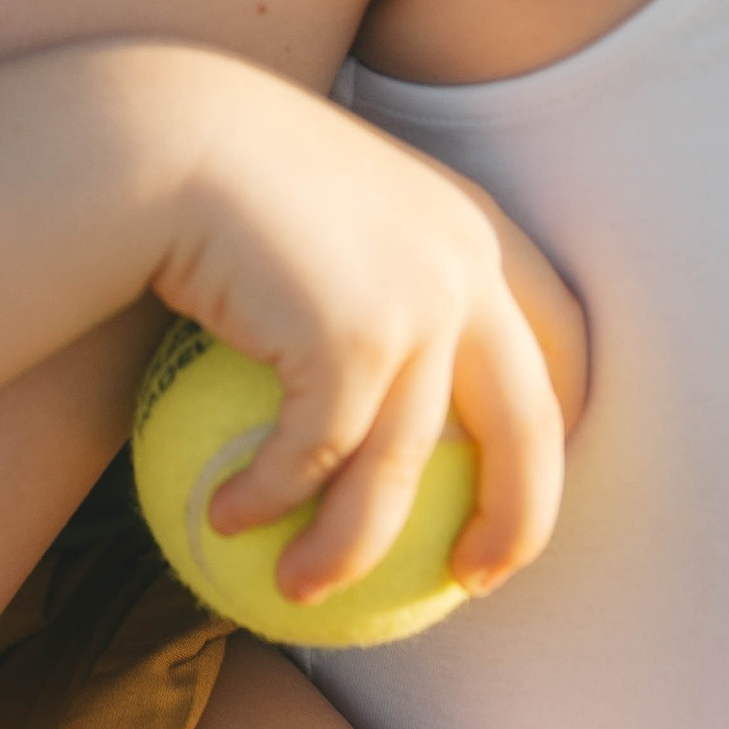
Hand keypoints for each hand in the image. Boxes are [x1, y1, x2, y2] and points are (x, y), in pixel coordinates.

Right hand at [134, 54, 587, 605]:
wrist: (162, 135)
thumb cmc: (217, 168)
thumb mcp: (324, 206)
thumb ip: (369, 268)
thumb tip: (368, 377)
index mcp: (471, 227)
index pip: (562, 335)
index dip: (566, 418)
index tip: (519, 482)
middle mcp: (464, 265)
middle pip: (529, 426)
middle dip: (517, 522)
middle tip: (471, 582)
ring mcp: (417, 304)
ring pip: (401, 473)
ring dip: (349, 551)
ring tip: (301, 593)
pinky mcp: (355, 341)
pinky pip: (313, 457)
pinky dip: (267, 498)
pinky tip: (223, 517)